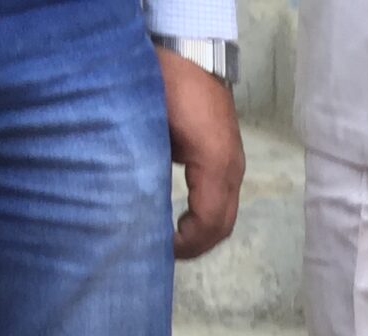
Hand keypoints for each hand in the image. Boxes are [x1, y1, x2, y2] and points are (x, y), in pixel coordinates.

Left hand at [160, 48, 243, 259]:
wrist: (189, 50)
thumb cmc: (165, 85)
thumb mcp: (148, 126)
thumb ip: (144, 166)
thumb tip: (133, 205)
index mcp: (215, 164)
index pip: (210, 222)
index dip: (186, 244)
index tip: (158, 249)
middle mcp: (232, 169)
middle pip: (224, 225)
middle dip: (196, 244)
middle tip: (164, 252)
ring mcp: (233, 163)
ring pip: (226, 213)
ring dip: (202, 231)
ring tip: (172, 237)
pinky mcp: (227, 156)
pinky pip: (222, 197)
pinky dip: (205, 215)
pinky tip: (182, 215)